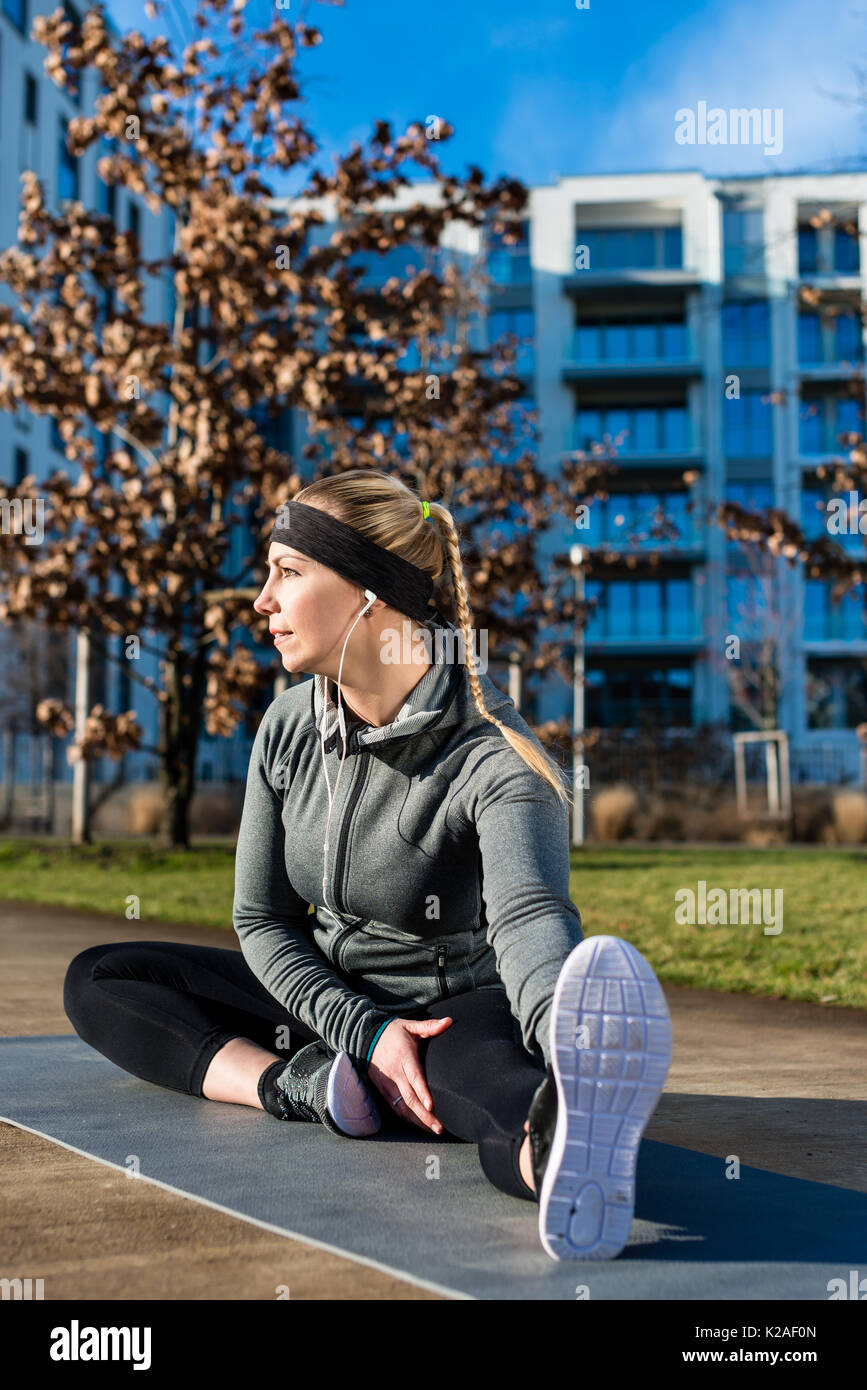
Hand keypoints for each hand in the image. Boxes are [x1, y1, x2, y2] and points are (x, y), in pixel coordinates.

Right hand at [368, 1017, 452, 1134]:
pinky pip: (395, 1107)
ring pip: (402, 1107)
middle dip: (424, 1115)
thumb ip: (430, 1026)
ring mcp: (387, 1084)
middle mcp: (394, 1073)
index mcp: (403, 1057)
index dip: (422, 1092)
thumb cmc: (393, 1032)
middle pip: (409, 1098)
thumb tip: (449, 1021)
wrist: (365, 1036)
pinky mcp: (382, 1090)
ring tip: (433, 1129)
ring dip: (417, 1120)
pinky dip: (407, 1118)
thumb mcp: (410, 1026)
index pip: (414, 1077)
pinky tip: (419, 1124)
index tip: (431, 1105)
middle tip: (440, 1127)